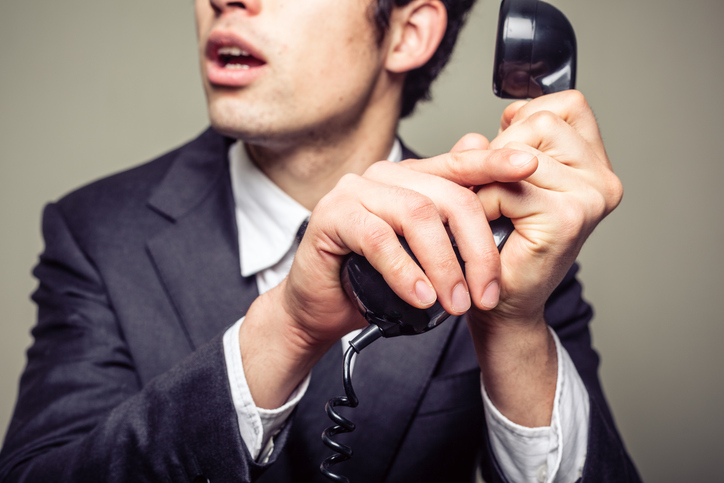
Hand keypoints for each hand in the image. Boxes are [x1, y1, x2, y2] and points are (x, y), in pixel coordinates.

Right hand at [240, 145, 536, 407]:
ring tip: (454, 304)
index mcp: (410, 178)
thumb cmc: (374, 279)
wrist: (322, 307)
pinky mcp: (331, 215)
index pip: (459, 165)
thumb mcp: (425, 255)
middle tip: (485, 293)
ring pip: (416, 214)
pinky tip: (419, 297)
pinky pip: (377, 238)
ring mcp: (355, 191)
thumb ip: (453, 224)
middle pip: (446, 196)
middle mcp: (383, 176)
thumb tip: (495, 195)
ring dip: (443, 265)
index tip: (530, 167)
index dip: (494, 164)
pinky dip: (404, 270)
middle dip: (476, 248)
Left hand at [472, 90, 622, 327]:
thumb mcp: (499, 180)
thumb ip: (495, 146)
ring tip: (491, 207)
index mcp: (594, 164)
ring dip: (490, 177)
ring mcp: (590, 197)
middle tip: (493, 189)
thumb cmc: (500, 243)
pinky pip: (508, 186)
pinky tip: (489, 224)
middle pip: (542, 121)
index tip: (506, 151)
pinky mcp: (568, 217)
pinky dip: (485, 202)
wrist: (502, 303)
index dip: (526, 119)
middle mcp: (601, 179)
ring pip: (523, 150)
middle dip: (502, 149)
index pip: (567, 104)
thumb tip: (486, 127)